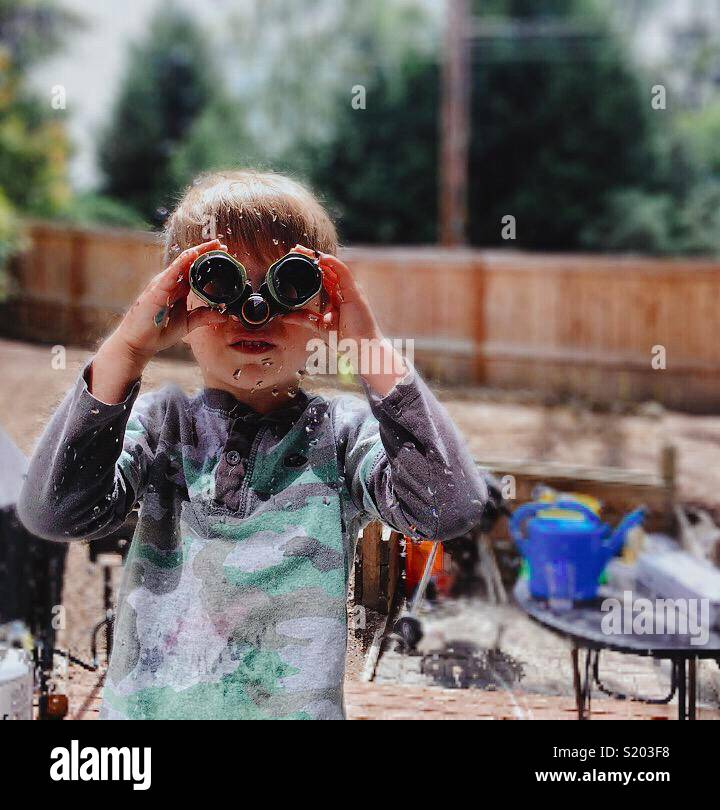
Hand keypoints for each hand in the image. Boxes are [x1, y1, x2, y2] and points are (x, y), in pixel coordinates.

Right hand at [90, 240, 228, 402]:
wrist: (139, 344)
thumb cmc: (159, 332)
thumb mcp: (187, 323)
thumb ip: (203, 316)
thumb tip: (223, 314)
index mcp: (177, 288)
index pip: (193, 269)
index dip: (207, 260)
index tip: (223, 253)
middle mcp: (169, 283)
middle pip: (188, 262)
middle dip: (204, 252)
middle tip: (221, 244)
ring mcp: (162, 285)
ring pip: (180, 263)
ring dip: (196, 253)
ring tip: (211, 246)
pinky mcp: (156, 291)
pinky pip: (170, 274)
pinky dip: (181, 263)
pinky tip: (192, 255)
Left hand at [290, 245, 380, 343]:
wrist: (361, 349)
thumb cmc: (347, 339)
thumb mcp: (320, 326)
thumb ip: (304, 318)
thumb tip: (286, 316)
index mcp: (337, 297)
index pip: (322, 277)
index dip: (310, 267)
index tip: (295, 259)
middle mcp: (344, 291)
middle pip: (326, 269)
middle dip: (311, 258)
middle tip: (295, 250)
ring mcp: (350, 290)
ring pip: (333, 267)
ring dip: (318, 257)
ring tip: (303, 250)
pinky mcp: (355, 292)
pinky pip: (343, 272)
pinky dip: (332, 263)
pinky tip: (321, 257)